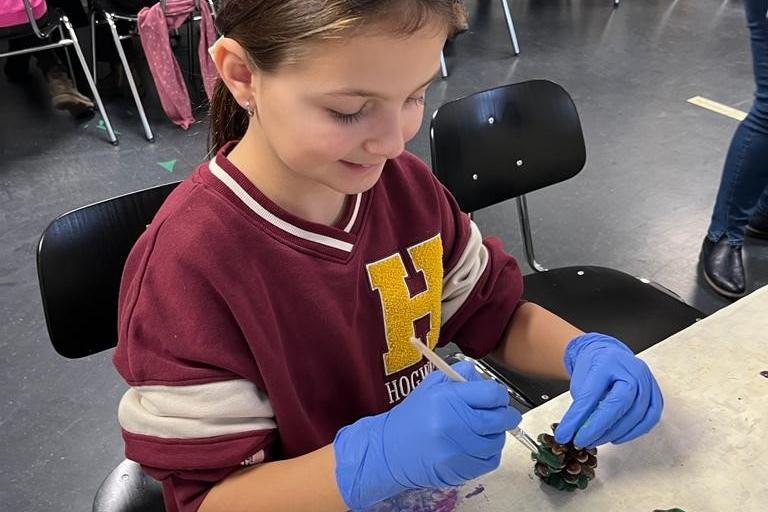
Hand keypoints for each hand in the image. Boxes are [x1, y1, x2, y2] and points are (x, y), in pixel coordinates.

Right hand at [333, 361, 520, 508]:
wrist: (389, 451)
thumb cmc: (412, 418)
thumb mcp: (430, 387)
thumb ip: (459, 377)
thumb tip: (482, 377)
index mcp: (447, 398)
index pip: (492, 394)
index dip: (499, 395)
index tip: (496, 398)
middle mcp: (454, 424)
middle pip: (501, 418)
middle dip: (506, 415)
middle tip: (502, 414)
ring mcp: (458, 450)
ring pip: (497, 441)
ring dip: (495, 435)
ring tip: (481, 431)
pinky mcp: (460, 470)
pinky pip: (491, 460)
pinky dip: (488, 453)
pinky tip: (475, 447)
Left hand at [555, 333, 662, 448]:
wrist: (608, 355)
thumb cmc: (593, 368)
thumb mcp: (580, 381)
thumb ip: (580, 405)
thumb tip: (573, 433)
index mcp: (607, 361)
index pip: (592, 394)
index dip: (578, 418)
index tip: (565, 435)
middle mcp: (631, 369)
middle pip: (619, 403)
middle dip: (598, 427)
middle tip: (581, 441)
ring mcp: (647, 380)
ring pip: (636, 414)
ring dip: (614, 433)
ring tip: (595, 441)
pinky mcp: (655, 393)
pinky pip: (650, 418)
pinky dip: (633, 432)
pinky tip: (616, 438)